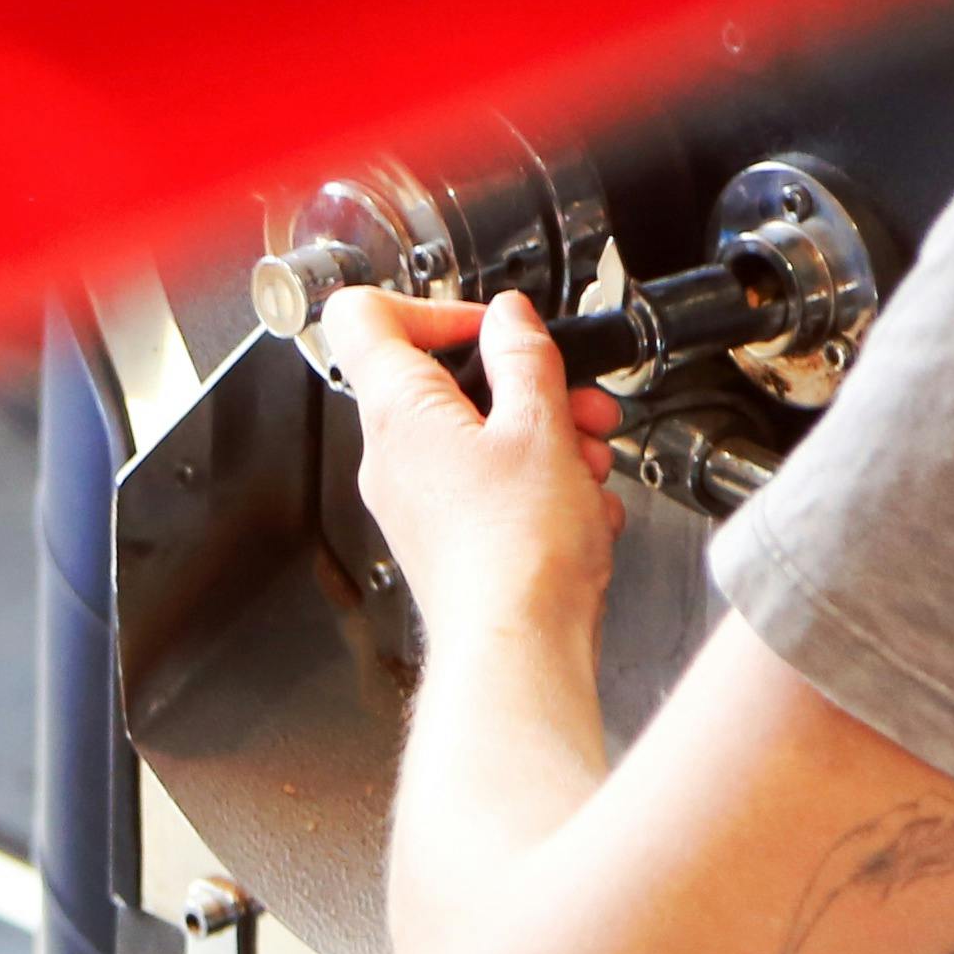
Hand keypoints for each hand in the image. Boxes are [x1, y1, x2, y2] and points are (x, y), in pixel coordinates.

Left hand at [324, 287, 624, 651]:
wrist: (518, 647)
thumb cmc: (517, 553)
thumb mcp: (540, 425)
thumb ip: (524, 356)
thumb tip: (511, 319)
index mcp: (397, 413)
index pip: (365, 316)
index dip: (432, 305)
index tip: (490, 326)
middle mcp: (390, 457)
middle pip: (446, 382)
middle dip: (524, 384)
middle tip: (575, 399)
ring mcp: (413, 502)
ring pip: (477, 437)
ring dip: (544, 436)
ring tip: (588, 458)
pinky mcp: (443, 540)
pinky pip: (487, 488)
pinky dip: (537, 485)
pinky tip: (580, 505)